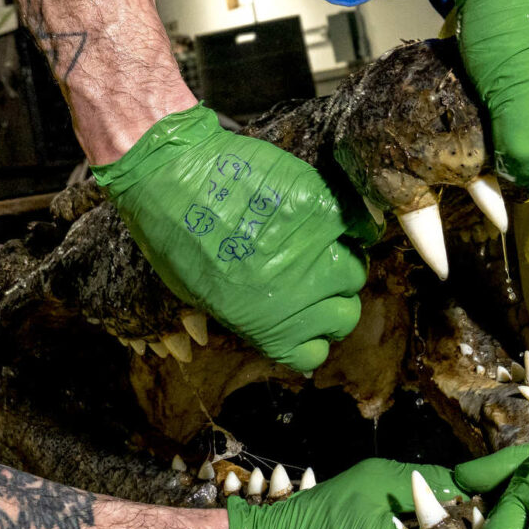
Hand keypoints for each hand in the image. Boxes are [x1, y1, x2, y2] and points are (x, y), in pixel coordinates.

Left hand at [94, 106, 373, 371]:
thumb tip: (276, 325)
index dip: (313, 334)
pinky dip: (354, 224)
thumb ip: (247, 316)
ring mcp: (312, 250)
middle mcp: (296, 294)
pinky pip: (357, 225)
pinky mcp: (319, 207)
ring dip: (344, 261)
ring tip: (322, 245)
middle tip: (316, 276)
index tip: (307, 316)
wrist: (170, 175)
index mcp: (264, 324)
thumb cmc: (174, 238)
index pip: (314, 353)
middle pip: (345, 314)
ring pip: (356, 270)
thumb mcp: (202, 298)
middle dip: (333, 299)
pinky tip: (334, 219)